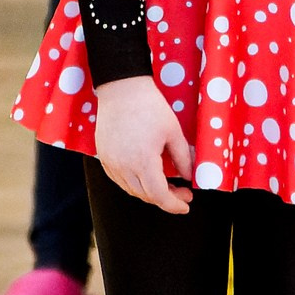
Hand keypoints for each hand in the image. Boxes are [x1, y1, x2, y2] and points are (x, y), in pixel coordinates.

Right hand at [94, 74, 193, 212]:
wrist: (122, 88)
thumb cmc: (150, 106)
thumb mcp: (173, 131)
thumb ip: (183, 157)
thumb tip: (190, 177)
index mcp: (143, 160)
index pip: (159, 195)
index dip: (174, 204)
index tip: (186, 205)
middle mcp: (123, 166)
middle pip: (145, 195)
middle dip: (166, 198)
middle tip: (183, 192)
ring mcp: (111, 163)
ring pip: (131, 190)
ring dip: (150, 193)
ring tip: (167, 185)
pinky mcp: (104, 157)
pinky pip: (119, 180)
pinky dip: (134, 184)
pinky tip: (146, 177)